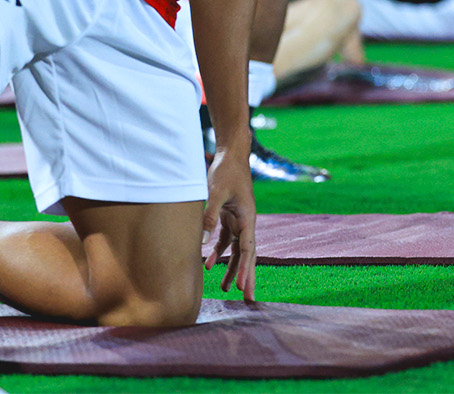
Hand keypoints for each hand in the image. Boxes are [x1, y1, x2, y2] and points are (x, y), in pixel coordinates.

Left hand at [203, 146, 256, 301]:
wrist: (231, 155)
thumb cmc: (226, 172)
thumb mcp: (217, 192)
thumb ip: (211, 215)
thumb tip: (205, 240)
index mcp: (248, 218)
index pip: (247, 249)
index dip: (244, 269)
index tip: (241, 286)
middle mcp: (246, 222)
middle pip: (248, 255)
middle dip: (247, 277)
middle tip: (248, 299)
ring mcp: (238, 221)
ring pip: (237, 251)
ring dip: (233, 269)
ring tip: (227, 290)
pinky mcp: (229, 218)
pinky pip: (226, 241)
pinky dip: (218, 254)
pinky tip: (208, 265)